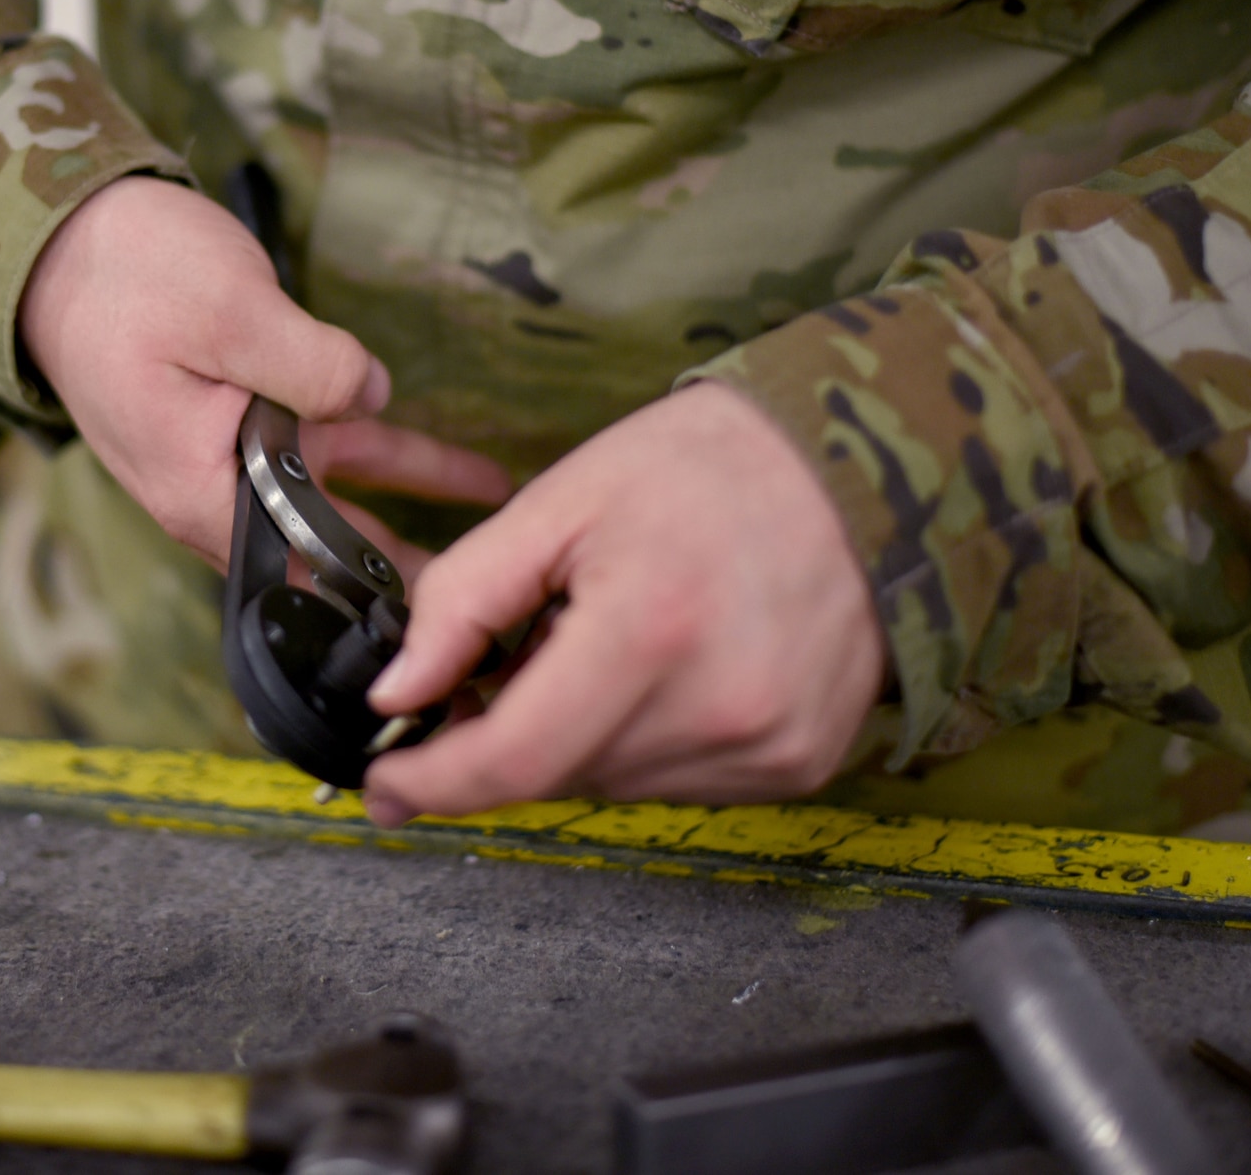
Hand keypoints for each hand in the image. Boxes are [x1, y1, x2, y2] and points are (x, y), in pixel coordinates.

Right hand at [19, 177, 510, 571]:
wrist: (65, 237)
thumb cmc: (127, 277)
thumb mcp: (227, 311)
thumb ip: (310, 365)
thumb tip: (375, 396)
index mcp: (201, 492)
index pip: (299, 579)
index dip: (368, 604)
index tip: (439, 626)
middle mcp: (217, 494)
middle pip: (326, 557)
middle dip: (405, 581)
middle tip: (489, 613)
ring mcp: (235, 460)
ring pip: (341, 505)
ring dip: (417, 517)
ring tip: (502, 540)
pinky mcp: (251, 420)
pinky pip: (333, 456)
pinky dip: (393, 462)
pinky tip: (460, 470)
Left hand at [362, 382, 885, 823]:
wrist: (866, 468)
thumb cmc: (709, 467)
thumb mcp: (563, 501)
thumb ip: (464, 597)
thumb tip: (397, 691)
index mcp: (649, 633)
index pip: (513, 759)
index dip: (433, 782)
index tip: (383, 782)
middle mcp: (718, 710)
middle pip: (557, 775)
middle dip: (502, 739)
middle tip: (502, 667)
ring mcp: (767, 748)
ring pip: (612, 784)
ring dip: (575, 737)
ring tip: (603, 645)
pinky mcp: (800, 764)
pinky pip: (677, 781)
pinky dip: (641, 741)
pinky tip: (663, 670)